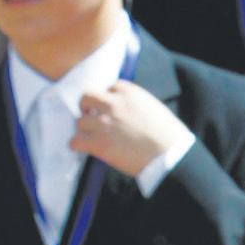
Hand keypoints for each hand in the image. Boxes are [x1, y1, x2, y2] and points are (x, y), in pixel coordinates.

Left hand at [71, 82, 188, 178]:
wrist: (168, 156)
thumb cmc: (169, 136)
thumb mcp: (154, 108)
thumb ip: (137, 105)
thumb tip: (130, 112)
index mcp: (128, 92)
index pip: (109, 88)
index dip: (108, 99)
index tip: (110, 108)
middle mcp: (113, 104)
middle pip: (87, 97)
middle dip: (86, 107)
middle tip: (90, 117)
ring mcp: (104, 123)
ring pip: (80, 121)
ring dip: (84, 129)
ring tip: (89, 137)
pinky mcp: (99, 143)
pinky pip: (76, 141)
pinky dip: (76, 145)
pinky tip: (80, 148)